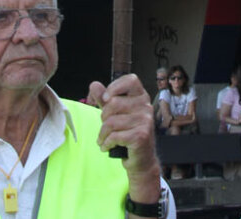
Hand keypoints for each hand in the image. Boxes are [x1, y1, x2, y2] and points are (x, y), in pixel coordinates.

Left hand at [87, 75, 159, 199]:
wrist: (141, 160)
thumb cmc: (128, 133)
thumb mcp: (115, 114)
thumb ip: (105, 99)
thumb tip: (94, 85)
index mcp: (141, 97)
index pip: (131, 80)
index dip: (115, 87)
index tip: (106, 99)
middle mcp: (146, 107)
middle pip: (113, 103)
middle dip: (103, 117)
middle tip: (106, 127)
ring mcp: (145, 121)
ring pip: (111, 122)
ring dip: (102, 134)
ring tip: (104, 139)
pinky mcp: (141, 136)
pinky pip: (114, 136)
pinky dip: (106, 143)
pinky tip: (107, 146)